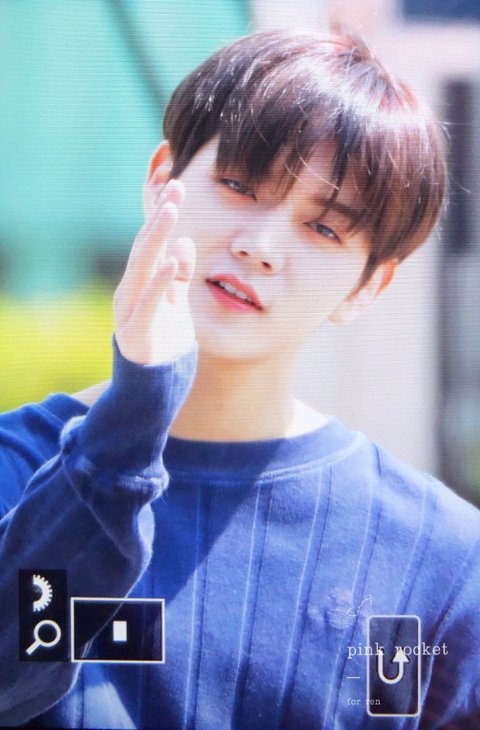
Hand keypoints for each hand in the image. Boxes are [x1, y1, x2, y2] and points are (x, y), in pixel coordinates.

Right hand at [114, 179, 195, 364]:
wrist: (153, 387)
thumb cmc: (164, 342)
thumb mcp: (176, 303)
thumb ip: (178, 275)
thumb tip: (185, 243)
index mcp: (140, 283)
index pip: (152, 242)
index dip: (162, 214)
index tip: (177, 186)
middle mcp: (130, 291)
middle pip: (145, 247)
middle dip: (160, 217)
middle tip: (175, 187)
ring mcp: (131, 310)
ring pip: (142, 267)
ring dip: (156, 238)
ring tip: (170, 211)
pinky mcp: (138, 332)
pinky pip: (149, 302)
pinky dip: (159, 280)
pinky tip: (171, 260)